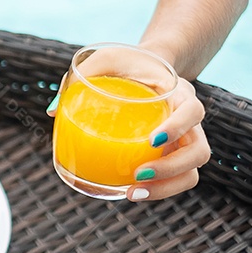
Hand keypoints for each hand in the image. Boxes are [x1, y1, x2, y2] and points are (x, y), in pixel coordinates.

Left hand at [47, 75, 209, 201]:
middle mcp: (189, 121)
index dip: (178, 127)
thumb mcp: (105, 59)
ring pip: (191, 172)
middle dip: (171, 169)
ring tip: (131, 193)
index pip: (193, 111)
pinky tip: (129, 193)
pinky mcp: (171, 155)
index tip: (152, 139)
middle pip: (198, 151)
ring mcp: (182, 141)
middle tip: (137, 174)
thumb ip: (81, 76)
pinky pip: (174, 179)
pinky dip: (158, 191)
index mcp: (179, 94)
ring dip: (166, 188)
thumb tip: (52, 111)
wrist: (145, 67)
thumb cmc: (125, 63)